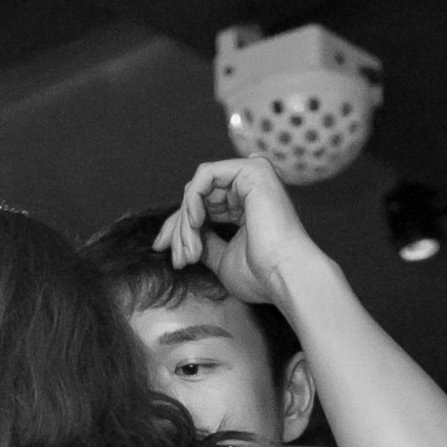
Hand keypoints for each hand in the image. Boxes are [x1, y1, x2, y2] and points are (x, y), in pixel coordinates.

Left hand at [155, 155, 321, 310]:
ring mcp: (253, 173)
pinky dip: (193, 201)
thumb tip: (182, 238)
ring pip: (198, 188)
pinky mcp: (252, 169)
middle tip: (178, 257)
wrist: (285, 277)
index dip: (179, 226)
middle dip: (179, 227)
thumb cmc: (261, 276)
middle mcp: (250, 185)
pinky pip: (204, 176)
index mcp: (247, 203)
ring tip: (190, 252)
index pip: (203, 205)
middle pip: (197, 196)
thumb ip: (204, 242)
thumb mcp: (221, 259)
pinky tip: (195, 225)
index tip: (161, 247)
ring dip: (186, 221)